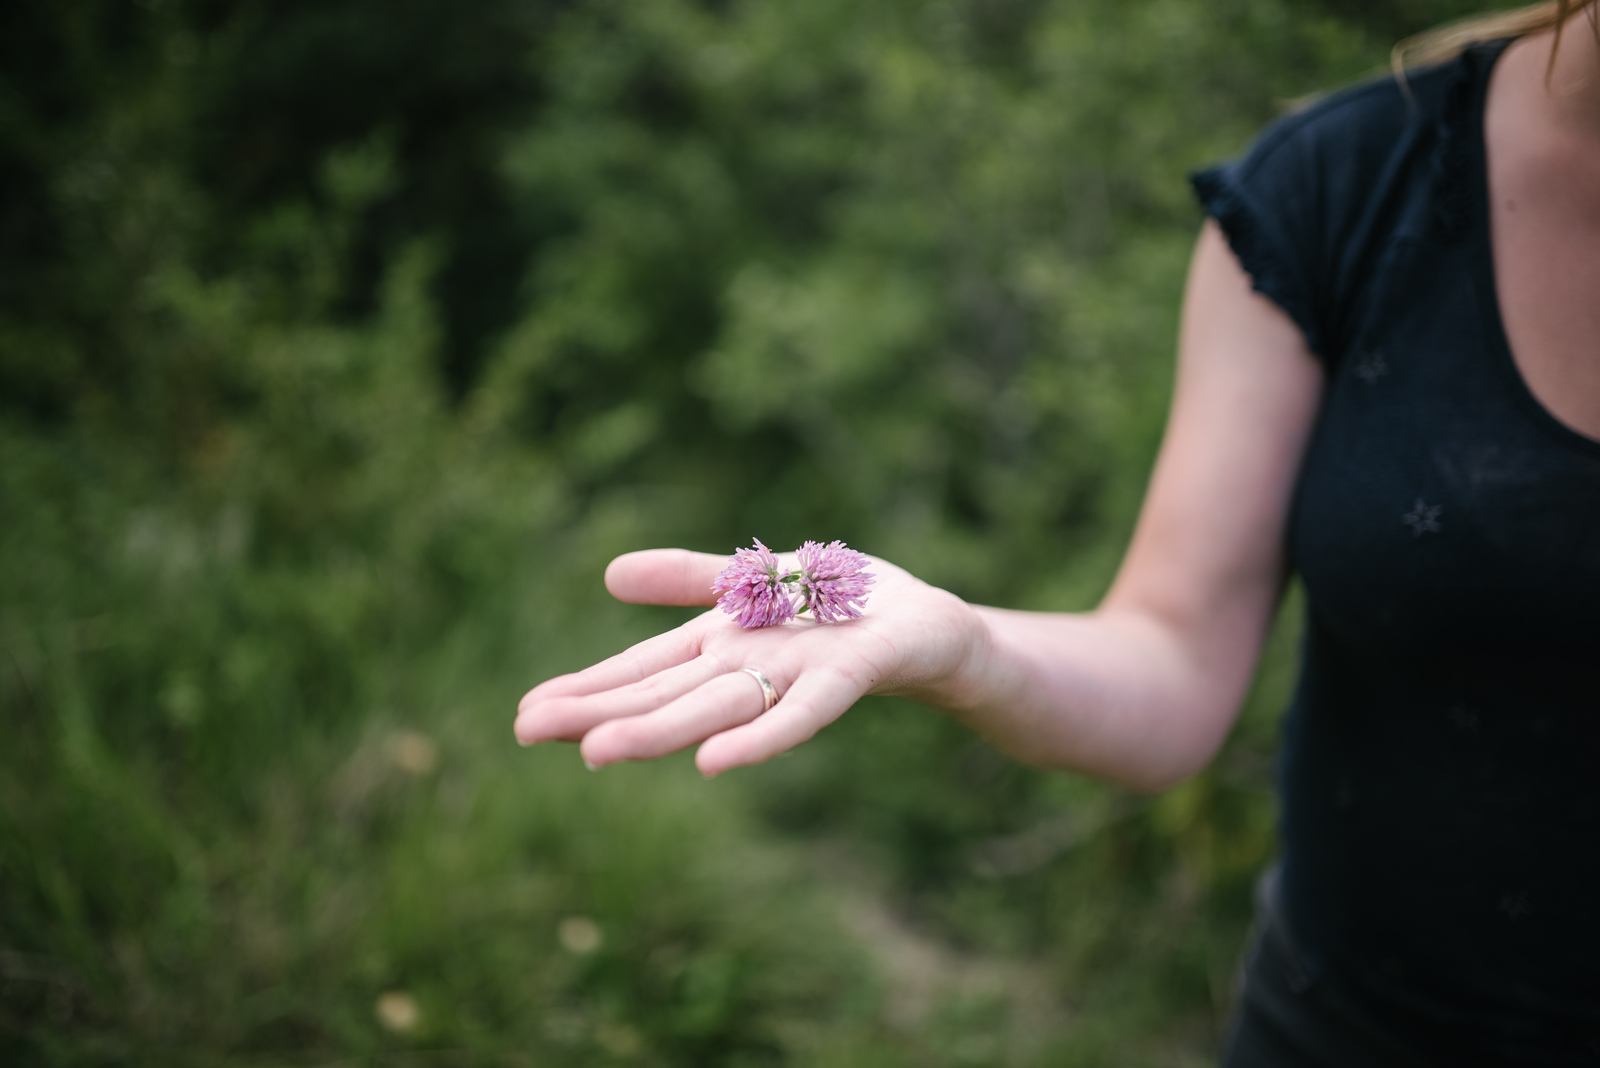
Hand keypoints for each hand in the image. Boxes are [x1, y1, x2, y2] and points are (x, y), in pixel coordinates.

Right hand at [514, 547, 984, 776]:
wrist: (933, 628)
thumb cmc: (840, 608)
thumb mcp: (754, 578)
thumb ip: (685, 577)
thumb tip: (608, 575)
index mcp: (720, 645)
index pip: (642, 670)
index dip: (585, 689)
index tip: (522, 714)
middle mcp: (748, 668)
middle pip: (667, 693)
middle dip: (599, 711)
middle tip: (526, 730)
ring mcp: (795, 675)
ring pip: (719, 707)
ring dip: (661, 732)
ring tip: (598, 752)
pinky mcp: (851, 674)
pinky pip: (805, 709)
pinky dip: (762, 736)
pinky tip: (717, 763)